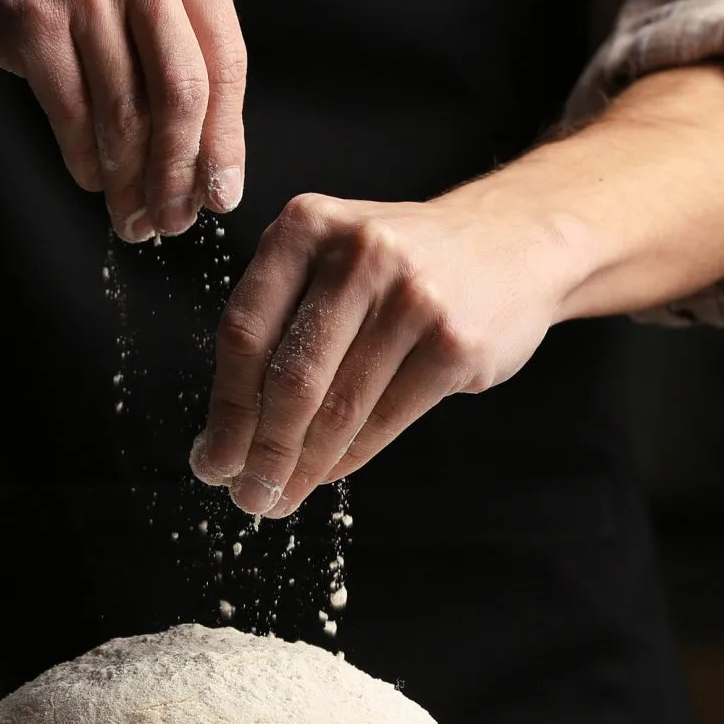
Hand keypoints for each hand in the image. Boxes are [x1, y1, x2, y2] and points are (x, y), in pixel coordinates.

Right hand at [0, 0, 247, 239]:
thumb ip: (171, 34)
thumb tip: (207, 151)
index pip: (226, 60)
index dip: (225, 140)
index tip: (221, 195)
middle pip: (184, 93)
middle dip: (180, 172)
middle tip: (174, 220)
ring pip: (126, 112)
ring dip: (131, 179)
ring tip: (132, 216)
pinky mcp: (30, 19)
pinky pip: (73, 113)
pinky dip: (85, 159)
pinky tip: (91, 178)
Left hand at [189, 189, 572, 517]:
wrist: (513, 243)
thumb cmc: (399, 265)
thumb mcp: (330, 258)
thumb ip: (280, 320)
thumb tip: (226, 430)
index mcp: (307, 225)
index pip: (245, 331)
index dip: (225, 407)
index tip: (210, 459)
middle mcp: (358, 253)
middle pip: (290, 377)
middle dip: (260, 451)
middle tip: (244, 495)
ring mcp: (413, 297)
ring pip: (338, 408)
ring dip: (301, 466)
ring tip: (278, 499)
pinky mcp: (453, 344)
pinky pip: (384, 420)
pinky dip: (347, 458)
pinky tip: (325, 475)